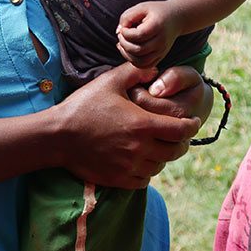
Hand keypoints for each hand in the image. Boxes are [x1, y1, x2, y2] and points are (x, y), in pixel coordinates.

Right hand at [52, 62, 200, 189]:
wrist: (57, 136)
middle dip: (181, 142)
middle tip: (178, 135)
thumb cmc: (83, 106)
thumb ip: (135, 73)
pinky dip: (148, 172)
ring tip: (159, 147)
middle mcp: (140, 148)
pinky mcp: (118, 179)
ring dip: (163, 157)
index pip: (181, 130)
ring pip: (160, 166)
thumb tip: (156, 70)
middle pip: (175, 151)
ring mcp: (129, 166)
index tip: (193, 121)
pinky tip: (142, 162)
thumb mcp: (109, 82)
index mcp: (143, 124)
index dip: (191, 125)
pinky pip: (144, 180)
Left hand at [116, 1, 181, 67]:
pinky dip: (133, 61)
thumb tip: (118, 32)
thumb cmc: (155, 12)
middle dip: (124, 44)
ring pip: (140, 62)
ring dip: (127, 54)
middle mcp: (161, 41)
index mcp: (157, 26)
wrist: (176, 18)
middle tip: (121, 36)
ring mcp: (162, 51)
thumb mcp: (141, 7)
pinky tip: (129, 51)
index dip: (125, 33)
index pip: (138, 35)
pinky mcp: (160, 57)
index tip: (123, 27)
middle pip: (138, 50)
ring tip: (123, 44)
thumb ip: (127, 17)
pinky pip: (144, 65)